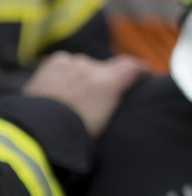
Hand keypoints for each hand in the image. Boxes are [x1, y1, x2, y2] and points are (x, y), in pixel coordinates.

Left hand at [22, 52, 148, 136]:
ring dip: (86, 76)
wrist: (41, 129)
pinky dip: (68, 72)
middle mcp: (92, 68)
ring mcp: (72, 64)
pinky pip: (67, 63)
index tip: (146, 74)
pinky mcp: (55, 63)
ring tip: (77, 94)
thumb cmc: (77, 132)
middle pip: (107, 67)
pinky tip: (62, 86)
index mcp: (109, 84)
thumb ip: (115, 99)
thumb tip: (120, 93)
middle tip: (101, 97)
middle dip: (107, 78)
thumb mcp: (106, 120)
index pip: (133, 67)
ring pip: (86, 65)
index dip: (142, 70)